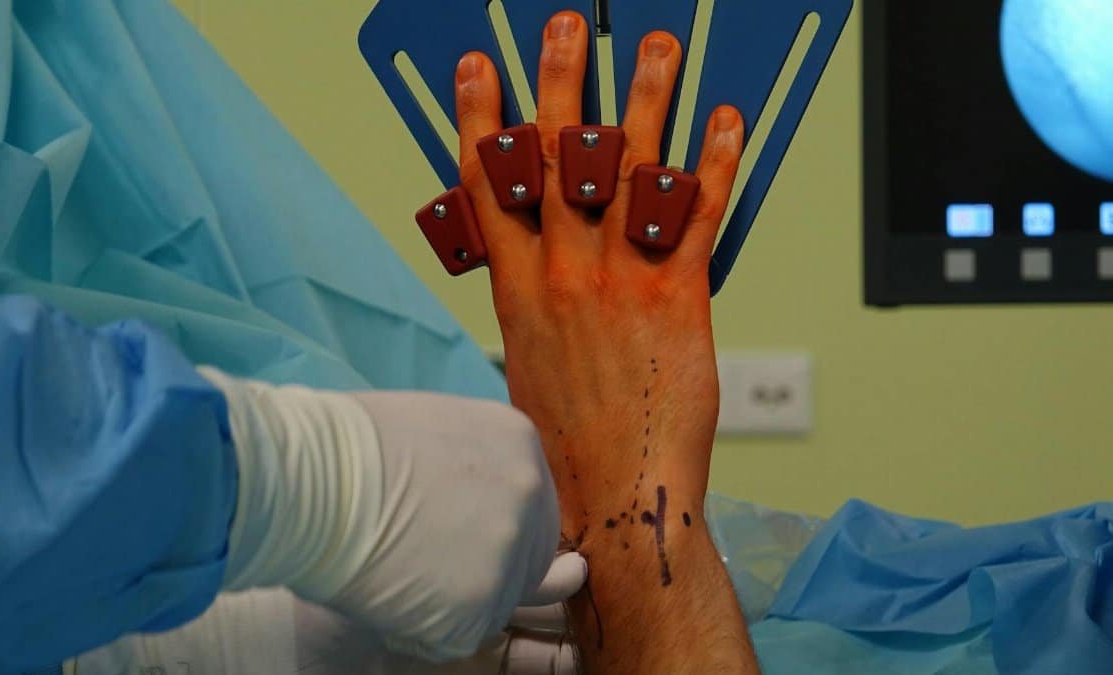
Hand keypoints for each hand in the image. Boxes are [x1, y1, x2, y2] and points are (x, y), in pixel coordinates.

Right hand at [200, 369, 578, 661]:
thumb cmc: (346, 449)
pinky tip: (385, 598)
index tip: (458, 534)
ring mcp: (509, 551)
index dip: (494, 528)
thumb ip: (475, 466)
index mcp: (519, 443)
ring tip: (395, 572)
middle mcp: (529, 493)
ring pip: (497, 603)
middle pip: (529, 557)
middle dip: (487, 570)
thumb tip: (488, 500)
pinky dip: (423, 632)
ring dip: (453, 602)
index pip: (533, 504)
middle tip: (428, 565)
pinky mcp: (479, 605)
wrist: (307, 481)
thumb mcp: (432, 432)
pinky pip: (460, 635)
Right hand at [453, 12, 744, 533]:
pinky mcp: (679, 296)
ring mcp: (621, 280)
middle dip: (560, 81)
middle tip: (567, 28)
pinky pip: (700, 215)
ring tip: (657, 48)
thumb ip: (535, 301)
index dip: (480, 118)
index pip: (490, 184)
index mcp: (517, 289)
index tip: (477, 69)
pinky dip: (717, 163)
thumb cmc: (568, 441)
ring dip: (646, 99)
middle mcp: (564, 272)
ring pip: (630, 169)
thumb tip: (544, 264)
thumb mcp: (527, 362)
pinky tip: (727, 122)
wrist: (615, 494)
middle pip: (557, 156)